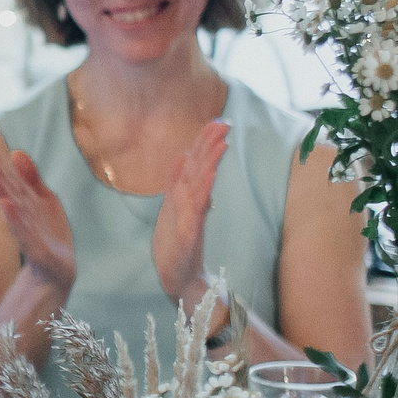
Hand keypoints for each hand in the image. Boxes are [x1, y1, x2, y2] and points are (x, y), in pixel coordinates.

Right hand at [0, 141, 76, 292]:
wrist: (58, 269)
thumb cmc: (48, 232)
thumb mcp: (44, 200)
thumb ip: (31, 178)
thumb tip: (16, 152)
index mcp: (24, 202)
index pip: (10, 179)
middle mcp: (22, 215)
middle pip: (9, 190)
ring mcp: (27, 231)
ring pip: (13, 207)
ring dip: (1, 191)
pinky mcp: (35, 248)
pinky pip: (24, 231)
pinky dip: (15, 218)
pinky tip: (6, 205)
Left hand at [152, 120, 229, 306]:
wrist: (178, 277)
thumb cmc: (177, 243)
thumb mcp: (173, 207)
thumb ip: (178, 181)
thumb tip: (181, 155)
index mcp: (188, 196)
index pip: (198, 163)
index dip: (206, 142)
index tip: (218, 121)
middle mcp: (191, 203)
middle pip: (201, 169)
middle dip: (211, 145)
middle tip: (225, 123)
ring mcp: (191, 218)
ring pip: (199, 185)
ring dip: (209, 164)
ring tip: (220, 143)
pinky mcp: (188, 234)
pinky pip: (194, 210)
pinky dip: (200, 193)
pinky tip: (206, 179)